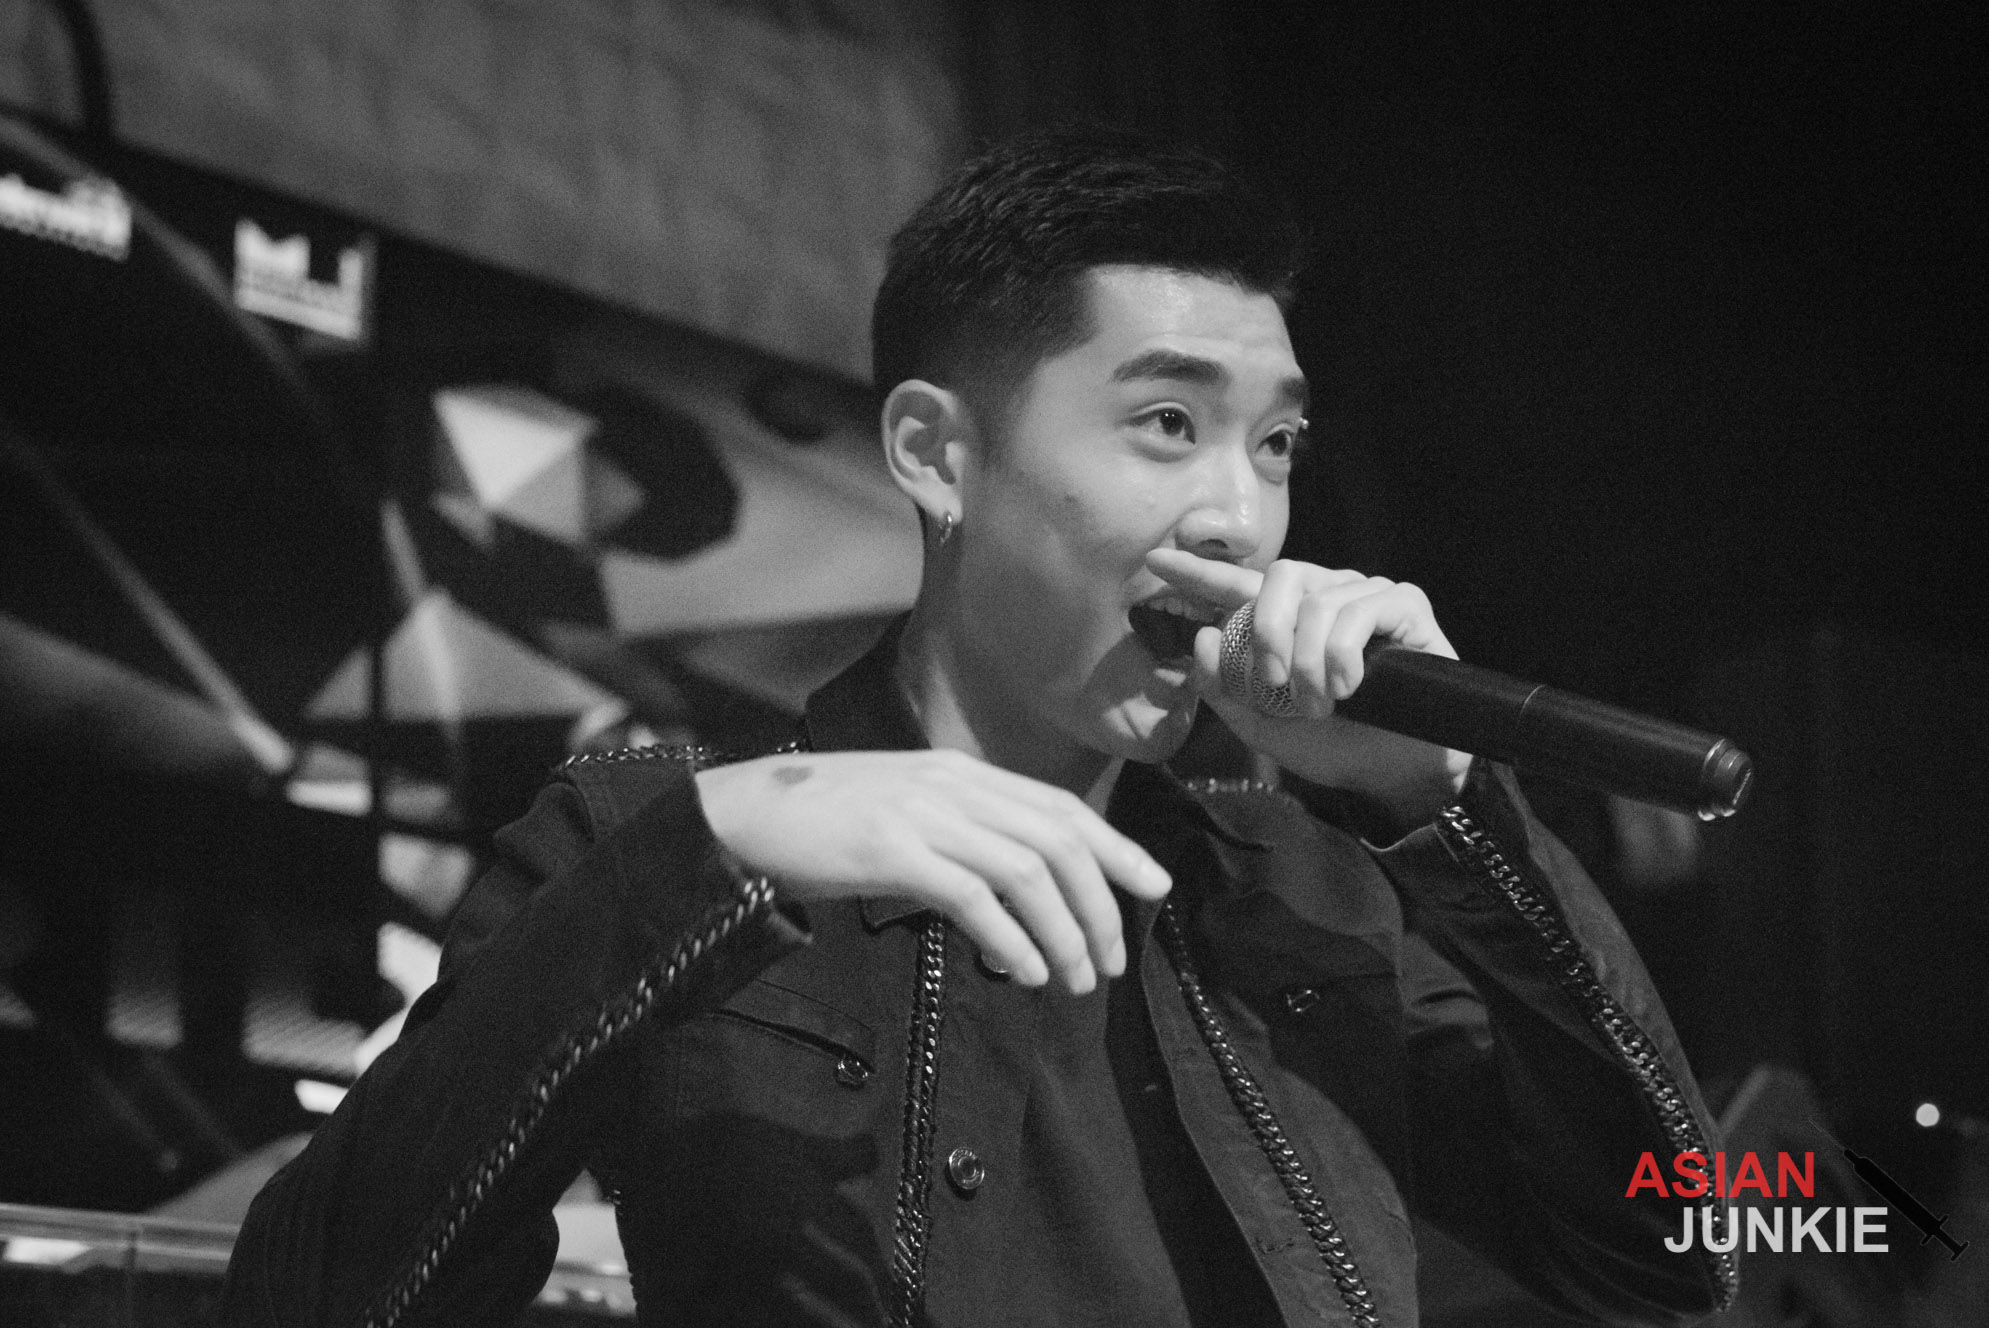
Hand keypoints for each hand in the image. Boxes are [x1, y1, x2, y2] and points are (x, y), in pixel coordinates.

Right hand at [694, 750, 1171, 992]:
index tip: (1154, 888)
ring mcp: (922, 813)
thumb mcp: (903, 817)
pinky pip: (972, 895)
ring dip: (1063, 932)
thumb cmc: (819, 827)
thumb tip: (1013, 898)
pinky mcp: (890, 848)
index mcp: (960, 774)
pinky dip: (1011, 938)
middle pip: (1057, 839)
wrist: (740, 815)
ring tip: (1075, 981)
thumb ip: (957, 840)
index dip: (1117, 847)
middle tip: (1112, 961)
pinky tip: (1026, 972)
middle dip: (1099, 904)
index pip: (1061, 806)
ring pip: (1026, 869)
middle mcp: (951, 785)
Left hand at [1147, 548, 1470, 828]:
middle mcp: (1327, 596)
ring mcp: (1367, 595)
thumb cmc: (1332, 745)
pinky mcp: (1405, 605)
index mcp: (1288, 620)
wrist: (1393, 774)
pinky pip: (1361, 611)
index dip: (1199, 572)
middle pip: (1281, 576)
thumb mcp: (1262, 726)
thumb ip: (1223, 687)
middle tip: (1274, 684)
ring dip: (1311, 664)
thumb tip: (1203, 635)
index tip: (1157, 560)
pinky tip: (1349, 687)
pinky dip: (1344, 655)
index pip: (1238, 585)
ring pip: (1320, 603)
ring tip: (1322, 704)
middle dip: (1268, 633)